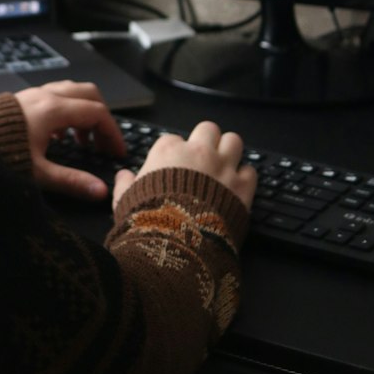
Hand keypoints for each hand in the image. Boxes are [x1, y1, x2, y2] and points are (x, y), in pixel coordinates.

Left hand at [15, 80, 126, 201]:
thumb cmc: (2, 154)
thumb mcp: (38, 173)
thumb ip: (72, 181)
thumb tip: (102, 192)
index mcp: (54, 110)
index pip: (97, 112)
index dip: (112, 132)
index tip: (117, 152)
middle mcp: (47, 95)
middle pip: (88, 94)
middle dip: (102, 117)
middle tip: (103, 143)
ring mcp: (34, 94)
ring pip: (71, 91)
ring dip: (84, 111)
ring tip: (83, 141)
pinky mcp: (23, 98)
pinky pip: (56, 95)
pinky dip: (68, 109)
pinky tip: (60, 134)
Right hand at [112, 120, 256, 211]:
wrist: (176, 244)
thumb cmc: (149, 220)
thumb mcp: (124, 200)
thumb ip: (124, 184)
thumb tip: (123, 176)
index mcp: (168, 151)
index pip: (172, 139)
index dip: (173, 154)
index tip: (172, 168)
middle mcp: (198, 152)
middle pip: (208, 129)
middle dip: (206, 141)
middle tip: (203, 158)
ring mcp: (222, 167)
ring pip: (234, 140)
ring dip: (229, 151)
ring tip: (224, 165)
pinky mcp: (241, 187)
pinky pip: (250, 171)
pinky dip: (245, 178)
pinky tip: (237, 187)